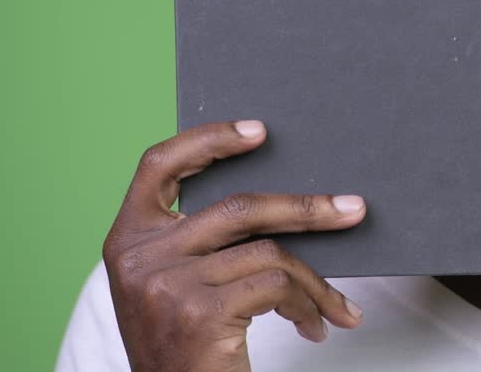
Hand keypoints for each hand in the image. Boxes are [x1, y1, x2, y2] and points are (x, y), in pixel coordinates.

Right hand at [102, 120, 366, 371]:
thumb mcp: (174, 287)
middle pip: (239, 206)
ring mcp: (166, 284)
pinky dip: (309, 304)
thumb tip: (283, 202)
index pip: (157, 165)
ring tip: (335, 306)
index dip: (208, 140)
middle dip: (307, 208)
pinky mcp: (199, 312)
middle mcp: (138, 258)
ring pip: (269, 251)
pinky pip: (277, 286)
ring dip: (314, 281)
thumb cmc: (186, 349)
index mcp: (127, 240)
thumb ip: (201, 242)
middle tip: (353, 209)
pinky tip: (316, 325)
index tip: (259, 131)